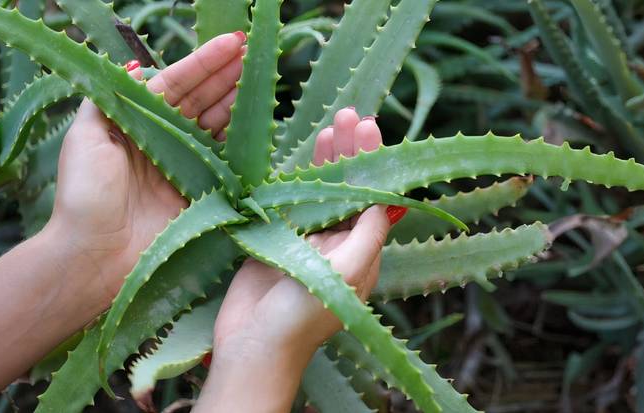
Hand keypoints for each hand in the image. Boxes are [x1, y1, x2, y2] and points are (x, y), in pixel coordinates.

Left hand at [42, 32, 245, 307]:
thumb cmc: (85, 194)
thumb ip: (108, 100)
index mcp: (135, 124)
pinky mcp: (199, 196)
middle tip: (253, 56)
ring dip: (237, 103)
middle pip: (200, 101)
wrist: (93, 254)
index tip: (231, 44)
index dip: (203, 63)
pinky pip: (225, 165)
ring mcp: (183, 169)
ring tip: (259, 80)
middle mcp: (162, 143)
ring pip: (216, 128)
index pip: (175, 84)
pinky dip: (242, 145)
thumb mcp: (85, 138)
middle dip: (226, 77)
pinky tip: (258, 125)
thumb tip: (137, 69)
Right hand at [193, 109, 390, 412]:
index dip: (375, 163)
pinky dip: (298, 177)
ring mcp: (307, 240)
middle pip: (352, 188)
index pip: (376, 198)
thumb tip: (392, 198)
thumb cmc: (303, 317)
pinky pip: (291, 201)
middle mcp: (340, 243)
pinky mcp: (277, 239)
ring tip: (331, 126)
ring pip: (323, 190)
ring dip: (328, 160)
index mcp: (364, 252)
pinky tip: (301, 155)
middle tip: (352, 115)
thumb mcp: (347, 272)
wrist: (251, 346)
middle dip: (353, 153)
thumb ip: (368, 232)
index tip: (371, 129)